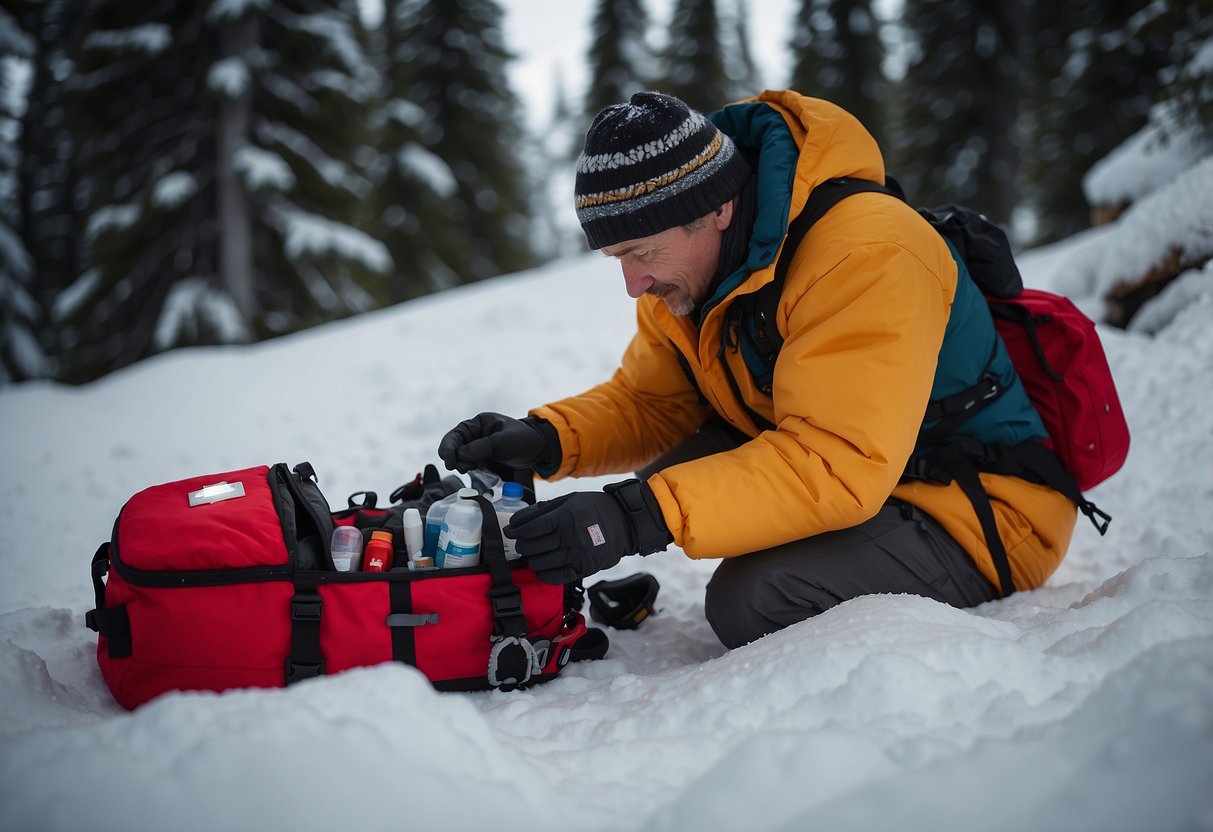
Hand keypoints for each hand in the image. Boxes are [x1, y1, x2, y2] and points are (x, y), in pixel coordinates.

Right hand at [437, 412, 556, 473]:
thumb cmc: (523, 439)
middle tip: (462, 468)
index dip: (449, 447)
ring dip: (463, 465)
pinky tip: (476, 473)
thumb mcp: (503, 441)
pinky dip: (471, 470)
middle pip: (455, 447)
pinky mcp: (484, 460)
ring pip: (462, 458)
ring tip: (471, 469)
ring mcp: (479, 448)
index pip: (456, 435)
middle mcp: (476, 435)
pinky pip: (472, 466)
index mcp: (478, 423)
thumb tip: (460, 455)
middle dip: (455, 458)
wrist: (539, 449)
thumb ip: (481, 448)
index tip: (449, 461)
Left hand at [506, 479, 670, 584]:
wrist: (624, 522)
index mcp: (565, 517)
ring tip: (535, 554)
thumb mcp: (568, 500)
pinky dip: (544, 575)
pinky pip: (556, 577)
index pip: (531, 529)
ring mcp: (577, 554)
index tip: (510, 531)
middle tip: (523, 543)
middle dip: (522, 545)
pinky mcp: (584, 568)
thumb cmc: (593, 508)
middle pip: (533, 547)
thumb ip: (540, 510)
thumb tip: (515, 522)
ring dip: (532, 560)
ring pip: (541, 563)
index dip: (516, 531)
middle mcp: (570, 537)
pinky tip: (542, 569)